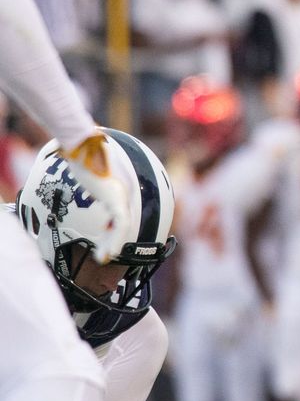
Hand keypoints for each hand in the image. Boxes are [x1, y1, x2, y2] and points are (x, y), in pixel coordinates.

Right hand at [61, 133, 130, 263]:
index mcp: (116, 185)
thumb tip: (75, 170)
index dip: (114, 223)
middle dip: (116, 237)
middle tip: (108, 253)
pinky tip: (109, 251)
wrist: (83, 144)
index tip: (103, 231)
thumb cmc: (81, 150)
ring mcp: (121, 194)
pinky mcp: (116, 197)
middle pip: (124, 219)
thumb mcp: (85, 168)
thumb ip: (86, 175)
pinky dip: (117, 238)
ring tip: (104, 257)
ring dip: (115, 243)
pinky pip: (121, 223)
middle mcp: (122, 190)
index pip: (120, 209)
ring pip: (124, 225)